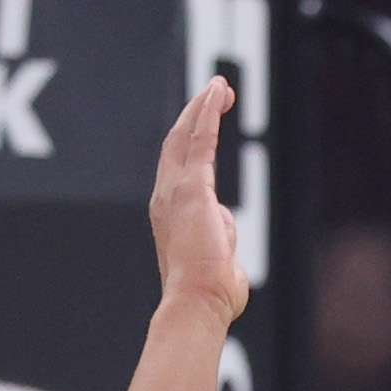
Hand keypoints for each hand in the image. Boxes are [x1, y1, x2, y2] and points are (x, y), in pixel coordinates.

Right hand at [149, 77, 248, 324]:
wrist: (199, 303)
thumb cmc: (210, 295)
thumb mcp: (218, 259)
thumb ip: (221, 236)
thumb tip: (225, 225)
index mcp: (170, 215)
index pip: (180, 169)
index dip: (192, 142)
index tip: (206, 124)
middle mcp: (165, 197)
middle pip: (178, 144)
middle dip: (195, 116)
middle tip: (215, 92)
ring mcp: (175, 191)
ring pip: (186, 137)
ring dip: (202, 108)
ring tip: (219, 87)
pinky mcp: (192, 190)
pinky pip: (201, 142)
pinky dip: (208, 116)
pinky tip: (217, 95)